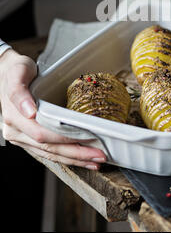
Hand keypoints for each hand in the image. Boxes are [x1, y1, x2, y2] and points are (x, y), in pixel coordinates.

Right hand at [0, 49, 105, 168]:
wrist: (6, 74)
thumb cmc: (16, 71)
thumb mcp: (18, 73)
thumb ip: (19, 92)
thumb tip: (30, 112)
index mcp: (15, 118)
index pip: (43, 134)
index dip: (65, 138)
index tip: (87, 138)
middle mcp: (17, 132)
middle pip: (49, 148)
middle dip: (76, 153)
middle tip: (99, 155)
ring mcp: (23, 138)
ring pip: (50, 154)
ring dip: (74, 159)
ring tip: (95, 160)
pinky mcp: (30, 140)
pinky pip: (49, 152)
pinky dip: (67, 157)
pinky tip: (82, 158)